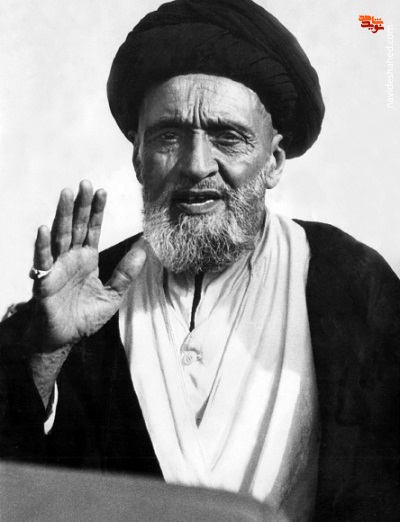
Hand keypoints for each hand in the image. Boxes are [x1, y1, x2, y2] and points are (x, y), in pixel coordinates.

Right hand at [27, 180, 145, 350]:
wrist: (63, 339)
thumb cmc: (84, 317)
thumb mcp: (112, 295)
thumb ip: (126, 274)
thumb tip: (145, 251)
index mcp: (87, 259)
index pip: (93, 230)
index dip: (97, 211)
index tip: (102, 191)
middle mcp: (71, 258)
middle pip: (76, 226)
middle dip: (81, 205)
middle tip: (85, 183)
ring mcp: (56, 267)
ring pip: (60, 236)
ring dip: (62, 215)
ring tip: (66, 194)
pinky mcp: (44, 281)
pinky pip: (43, 261)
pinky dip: (43, 246)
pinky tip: (45, 229)